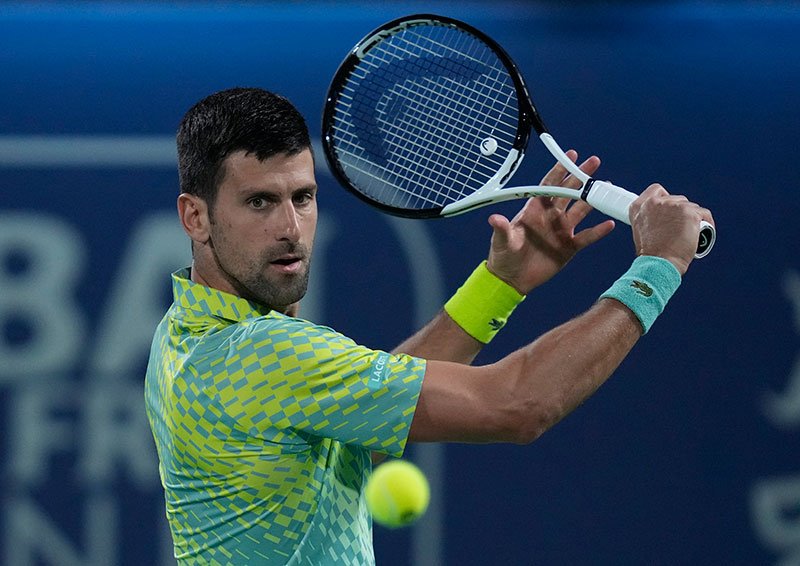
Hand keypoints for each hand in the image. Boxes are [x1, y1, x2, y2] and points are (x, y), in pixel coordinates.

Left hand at [486, 151, 615, 293]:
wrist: (512, 278)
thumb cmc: (503, 256)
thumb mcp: (502, 241)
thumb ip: (502, 229)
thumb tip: (494, 219)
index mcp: (534, 210)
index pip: (549, 185)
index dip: (560, 170)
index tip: (571, 156)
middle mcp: (550, 216)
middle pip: (569, 192)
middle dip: (581, 176)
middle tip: (594, 161)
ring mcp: (561, 230)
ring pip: (581, 210)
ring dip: (593, 199)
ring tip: (607, 187)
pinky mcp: (569, 247)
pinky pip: (587, 236)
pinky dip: (598, 231)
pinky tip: (610, 224)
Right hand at [629, 184, 714, 275]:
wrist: (659, 263)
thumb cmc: (651, 253)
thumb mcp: (640, 231)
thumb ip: (648, 219)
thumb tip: (662, 218)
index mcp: (640, 207)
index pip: (656, 190)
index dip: (665, 198)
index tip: (669, 209)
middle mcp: (655, 203)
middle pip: (677, 199)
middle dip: (681, 211)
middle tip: (680, 228)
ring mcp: (673, 206)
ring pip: (691, 207)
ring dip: (693, 218)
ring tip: (690, 234)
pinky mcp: (690, 213)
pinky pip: (704, 214)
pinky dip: (707, 223)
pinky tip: (703, 233)